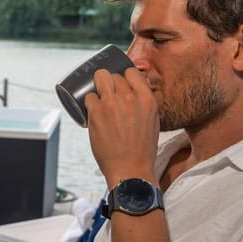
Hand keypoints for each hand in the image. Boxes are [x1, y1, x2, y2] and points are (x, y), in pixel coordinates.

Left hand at [84, 67, 158, 186]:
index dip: (125, 77)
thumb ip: (145, 104)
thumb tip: (136, 92)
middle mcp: (130, 97)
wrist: (130, 168)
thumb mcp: (153, 121)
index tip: (121, 84)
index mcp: (147, 99)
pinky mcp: (96, 112)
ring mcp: (111, 103)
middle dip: (111, 83)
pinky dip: (89, 102)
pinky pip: (89, 96)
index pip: (132, 73)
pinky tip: (92, 111)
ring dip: (98, 86)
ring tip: (98, 97)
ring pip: (100, 78)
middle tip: (108, 94)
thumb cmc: (142, 149)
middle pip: (114, 75)